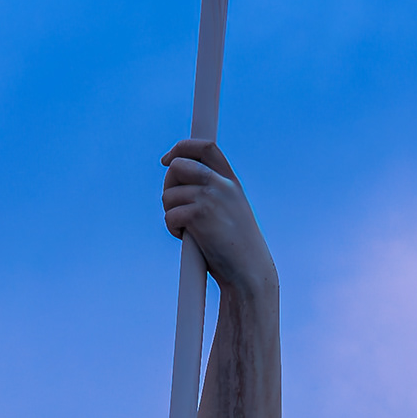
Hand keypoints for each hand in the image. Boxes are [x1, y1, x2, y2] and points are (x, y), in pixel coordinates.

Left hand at [161, 139, 274, 294]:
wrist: (248, 270)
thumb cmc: (235, 245)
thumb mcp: (230, 209)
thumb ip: (212, 191)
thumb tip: (176, 180)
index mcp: (231, 180)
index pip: (206, 147)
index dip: (182, 147)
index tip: (167, 159)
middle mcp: (223, 184)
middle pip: (179, 166)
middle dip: (168, 185)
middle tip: (173, 205)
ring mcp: (211, 198)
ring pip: (169, 194)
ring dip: (170, 213)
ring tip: (187, 228)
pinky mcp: (199, 215)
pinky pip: (169, 215)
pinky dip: (172, 229)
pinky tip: (188, 238)